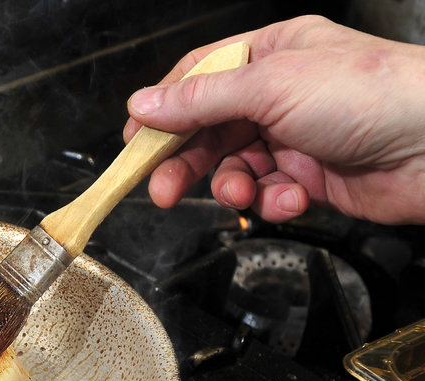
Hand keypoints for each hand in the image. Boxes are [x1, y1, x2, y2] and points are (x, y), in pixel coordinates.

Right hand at [124, 15, 424, 224]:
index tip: (135, 143)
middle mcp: (279, 95)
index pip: (198, 79)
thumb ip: (200, 100)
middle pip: (208, 131)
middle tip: (162, 191)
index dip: (162, 111)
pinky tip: (292, 197)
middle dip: (185, 164)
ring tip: (246, 195)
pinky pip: (267, 194)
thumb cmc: (370, 96)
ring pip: (234, 170)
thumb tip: (144, 104)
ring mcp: (292, 138)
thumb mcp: (271, 86)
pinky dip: (273, 202)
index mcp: (270, 54)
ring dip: (235, 187)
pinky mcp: (306, 178)